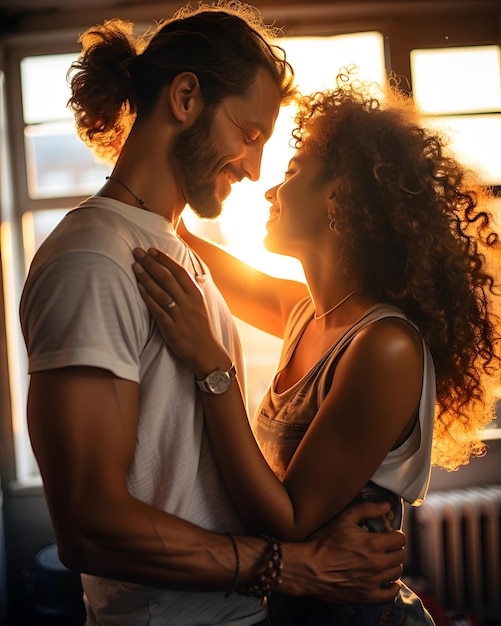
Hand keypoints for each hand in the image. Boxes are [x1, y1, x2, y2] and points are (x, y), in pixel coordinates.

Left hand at [132, 248, 230, 376]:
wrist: (206, 352)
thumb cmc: (201, 327)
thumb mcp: (200, 305)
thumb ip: (191, 289)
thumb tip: (184, 273)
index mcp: (196, 294)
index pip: (179, 271)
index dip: (164, 259)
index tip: (151, 250)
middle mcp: (188, 302)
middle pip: (167, 278)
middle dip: (151, 263)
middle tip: (137, 251)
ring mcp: (179, 314)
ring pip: (161, 291)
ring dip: (146, 277)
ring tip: (134, 265)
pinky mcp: (171, 327)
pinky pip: (157, 309)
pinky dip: (147, 296)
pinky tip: (138, 286)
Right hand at [282, 501, 404, 603]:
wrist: (308, 568)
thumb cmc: (324, 542)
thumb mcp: (343, 519)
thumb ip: (367, 509)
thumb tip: (387, 506)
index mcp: (373, 543)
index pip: (400, 539)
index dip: (395, 534)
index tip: (388, 535)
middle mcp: (377, 563)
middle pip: (400, 555)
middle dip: (394, 549)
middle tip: (384, 547)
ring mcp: (373, 582)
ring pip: (397, 573)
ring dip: (392, 566)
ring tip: (382, 561)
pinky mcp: (367, 596)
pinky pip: (390, 594)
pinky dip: (392, 588)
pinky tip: (386, 581)